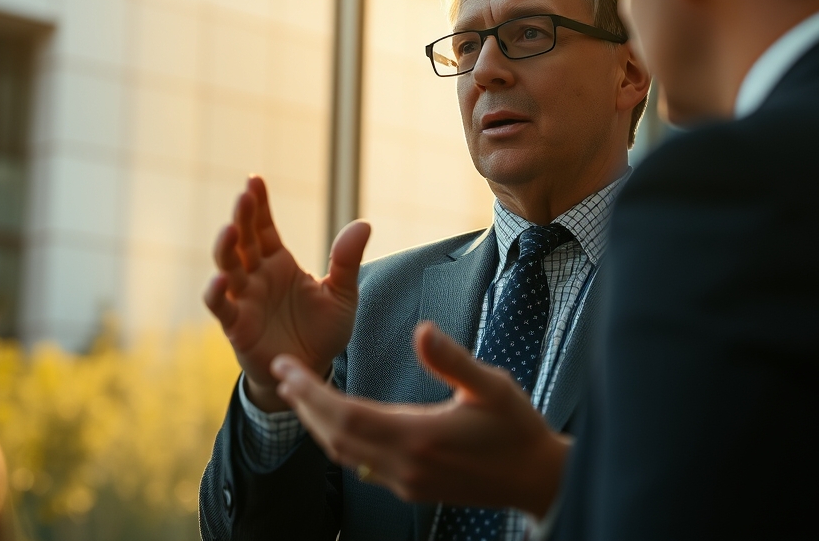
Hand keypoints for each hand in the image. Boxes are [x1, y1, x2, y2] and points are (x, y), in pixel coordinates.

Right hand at [203, 176, 370, 411]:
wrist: (312, 371)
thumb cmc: (322, 331)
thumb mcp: (343, 295)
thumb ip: (347, 262)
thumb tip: (364, 223)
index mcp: (278, 262)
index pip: (263, 227)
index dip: (258, 204)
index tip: (255, 180)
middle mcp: (257, 276)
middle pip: (243, 240)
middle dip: (241, 217)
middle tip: (245, 196)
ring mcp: (244, 299)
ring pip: (227, 267)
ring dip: (224, 248)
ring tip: (229, 230)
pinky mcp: (236, 326)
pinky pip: (221, 306)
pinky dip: (217, 293)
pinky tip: (221, 279)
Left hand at [272, 321, 571, 516]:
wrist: (537, 479)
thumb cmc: (517, 428)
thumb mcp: (492, 386)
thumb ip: (452, 359)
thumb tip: (421, 329)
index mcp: (420, 436)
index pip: (346, 415)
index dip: (311, 393)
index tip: (287, 369)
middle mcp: (406, 465)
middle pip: (336, 437)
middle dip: (304, 405)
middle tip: (281, 374)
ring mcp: (407, 482)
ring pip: (344, 455)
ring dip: (318, 424)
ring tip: (299, 393)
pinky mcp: (412, 488)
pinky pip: (361, 465)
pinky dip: (339, 441)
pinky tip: (335, 422)